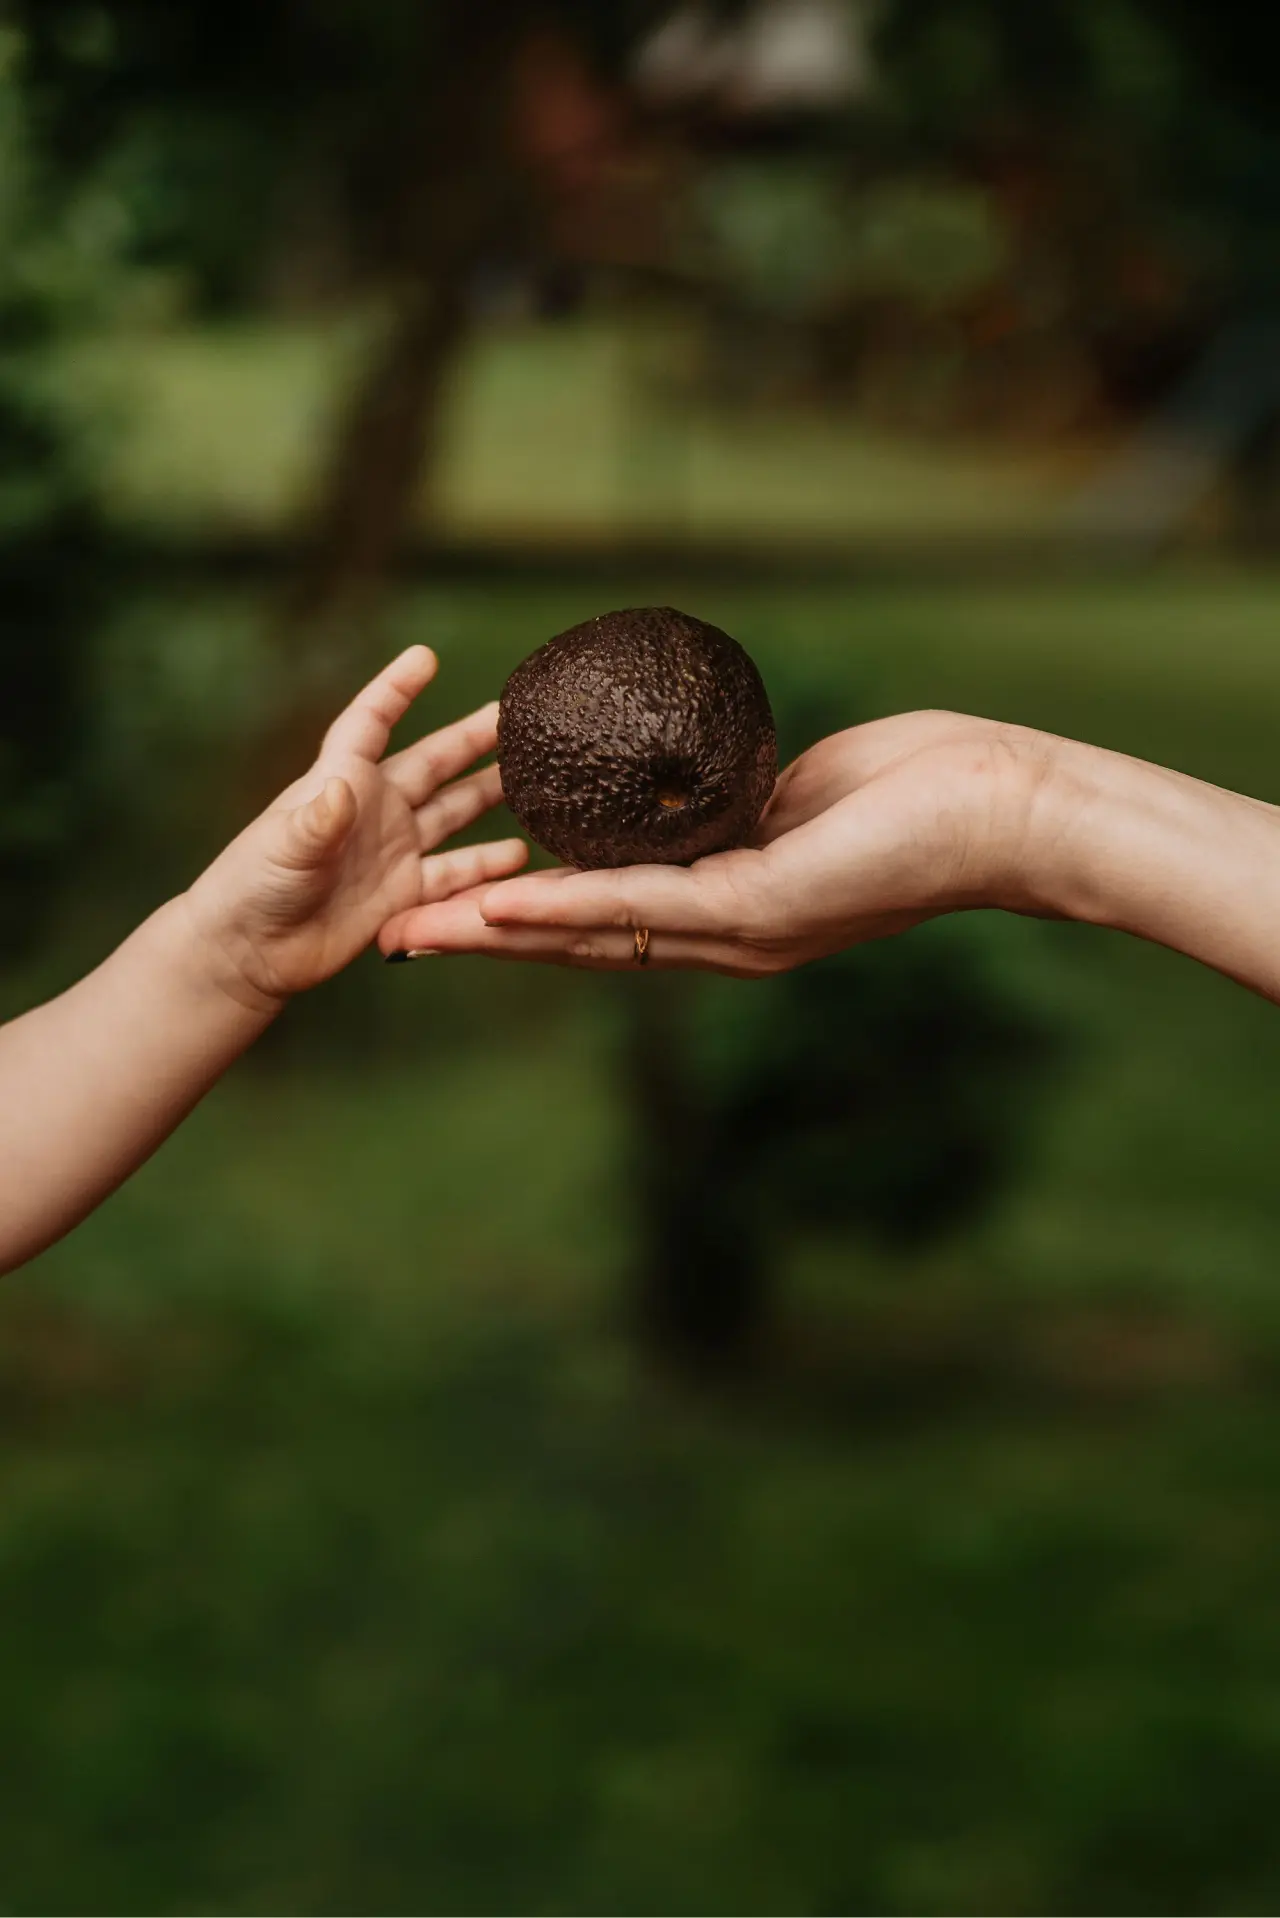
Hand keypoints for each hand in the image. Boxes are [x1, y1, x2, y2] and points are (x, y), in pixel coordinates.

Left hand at [184, 645, 524, 1008]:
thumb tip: (340, 788)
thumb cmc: (251, 886)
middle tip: (514, 716)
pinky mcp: (406, 894)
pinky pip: (455, 874)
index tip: (425, 656)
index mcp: (341, 780)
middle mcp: (375, 809)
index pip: (372, 721)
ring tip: (537, 781)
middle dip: (472, 739)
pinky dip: (487, 867)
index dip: (397, 688)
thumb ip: (317, 820)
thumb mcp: (282, 847)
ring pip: (454, 813)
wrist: (251, 951)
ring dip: (490, 796)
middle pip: (433, 763)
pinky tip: (521, 856)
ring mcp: (393, 850)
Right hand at [378, 711, 1052, 974]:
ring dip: (500, 936)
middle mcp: (726, 936)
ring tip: (419, 936)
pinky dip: (566, 905)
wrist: (1002, 805)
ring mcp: (741, 931)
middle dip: (485, 942)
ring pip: (595, 936)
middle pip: (581, 943)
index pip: (606, 920)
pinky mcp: (761, 910)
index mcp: (731, 907)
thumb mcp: (793, 790)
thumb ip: (734, 801)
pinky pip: (642, 905)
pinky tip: (503, 904)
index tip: (451, 910)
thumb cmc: (918, 785)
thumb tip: (696, 786)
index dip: (524, 920)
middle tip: (397, 944)